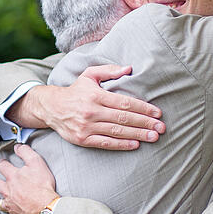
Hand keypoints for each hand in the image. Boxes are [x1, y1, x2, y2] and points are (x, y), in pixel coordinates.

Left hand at [0, 144, 59, 213]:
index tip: (5, 163)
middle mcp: (8, 190)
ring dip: (2, 201)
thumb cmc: (42, 185)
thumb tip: (17, 146)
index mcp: (12, 176)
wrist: (46, 207)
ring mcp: (10, 205)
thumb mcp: (37, 163)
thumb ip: (26, 152)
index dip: (4, 163)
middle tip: (5, 182)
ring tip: (6, 199)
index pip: (3, 166)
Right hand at [15, 65, 165, 150]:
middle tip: (161, 128)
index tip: (157, 113)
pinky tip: (135, 145)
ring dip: (138, 135)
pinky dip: (121, 145)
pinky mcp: (82, 139)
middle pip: (123, 118)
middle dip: (145, 123)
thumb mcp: (89, 75)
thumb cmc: (75, 90)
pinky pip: (105, 143)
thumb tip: (129, 68)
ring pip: (117, 132)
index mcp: (96, 95)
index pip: (124, 102)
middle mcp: (92, 111)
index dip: (143, 108)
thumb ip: (109, 71)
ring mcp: (86, 126)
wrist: (51, 107)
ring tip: (153, 137)